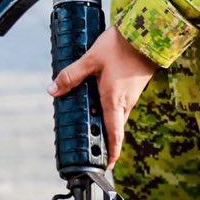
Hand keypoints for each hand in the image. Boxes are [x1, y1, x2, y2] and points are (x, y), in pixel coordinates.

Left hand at [49, 26, 156, 167]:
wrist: (147, 33)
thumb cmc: (120, 47)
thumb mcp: (90, 60)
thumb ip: (71, 76)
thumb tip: (53, 91)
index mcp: (114, 101)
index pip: (115, 135)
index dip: (112, 153)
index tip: (108, 166)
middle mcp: (125, 102)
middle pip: (113, 126)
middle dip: (102, 136)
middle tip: (89, 143)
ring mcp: (131, 95)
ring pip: (116, 114)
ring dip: (104, 120)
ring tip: (87, 119)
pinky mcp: (133, 86)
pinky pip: (120, 103)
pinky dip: (108, 106)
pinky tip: (96, 96)